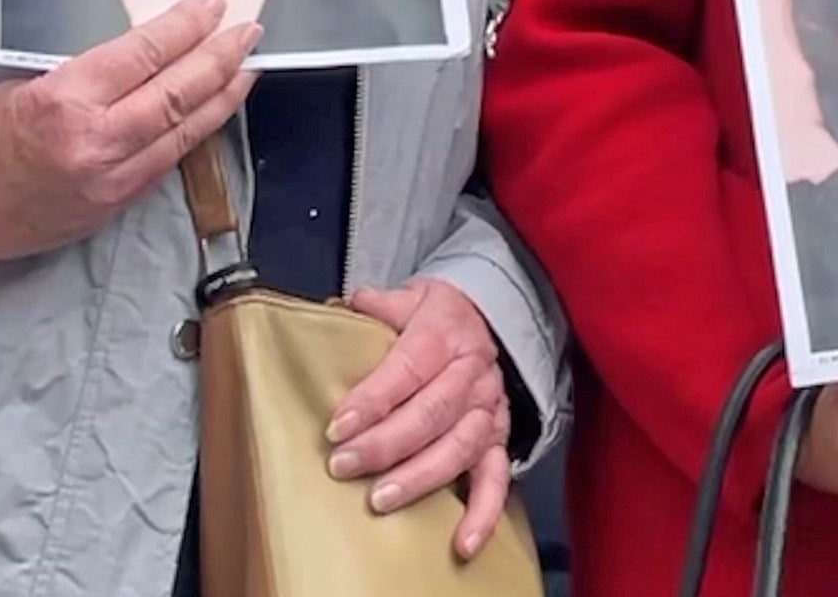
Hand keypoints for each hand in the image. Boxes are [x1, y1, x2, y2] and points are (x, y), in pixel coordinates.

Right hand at [0, 0, 259, 285]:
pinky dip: (193, 134)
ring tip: (248, 68)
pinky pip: (164, 164)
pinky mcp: (107, 210)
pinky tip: (210, 113)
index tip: (213, 4)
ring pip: (182, 134)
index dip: (185, 27)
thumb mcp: (19, 85)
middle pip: (177, 94)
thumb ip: (84, 73)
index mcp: (63, 102)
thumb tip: (143, 50)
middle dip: (220, 58)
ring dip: (221, 98)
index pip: (144, 55)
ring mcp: (105, 183)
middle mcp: (93, 144)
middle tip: (249, 31)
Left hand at [332, 277, 513, 544]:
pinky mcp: (498, 439)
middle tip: (344, 466)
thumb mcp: (411, 296)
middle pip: (432, 412)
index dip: (374, 398)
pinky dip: (483, 512)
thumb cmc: (437, 316)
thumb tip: (349, 305)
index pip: (409, 367)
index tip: (338, 426)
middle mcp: (473, 372)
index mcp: (446, 333)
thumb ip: (379, 303)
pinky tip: (462, 542)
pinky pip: (496, 478)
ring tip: (380, 499)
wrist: (489, 318)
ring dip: (420, 476)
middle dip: (386, 444)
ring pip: (460, 447)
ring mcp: (488, 409)